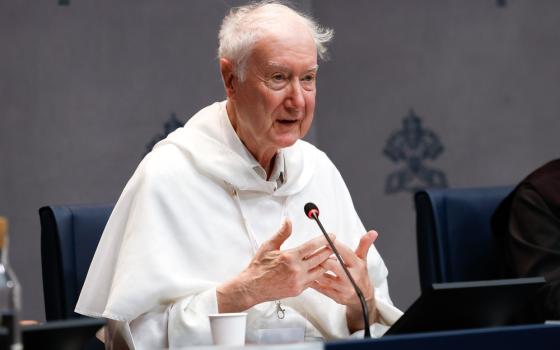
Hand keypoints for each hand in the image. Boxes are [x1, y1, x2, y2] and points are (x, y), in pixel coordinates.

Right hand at [217, 219, 333, 311]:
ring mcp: (298, 281)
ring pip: (319, 271)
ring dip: (326, 263)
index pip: (312, 246)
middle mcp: (296, 270)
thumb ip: (282, 233)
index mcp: (290, 257)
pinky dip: (317, 274)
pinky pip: (312, 280)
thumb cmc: (259, 268)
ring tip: (330, 257)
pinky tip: (319, 269)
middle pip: (319, 258)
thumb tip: (288, 221)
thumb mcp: (268, 246)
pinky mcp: (298, 290)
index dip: (324, 240)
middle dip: (329, 250)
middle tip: (333, 245)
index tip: (330, 236)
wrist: (252, 287)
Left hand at [311, 230, 378, 332]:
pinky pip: (322, 289)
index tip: (326, 239)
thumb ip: (364, 245)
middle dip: (322, 259)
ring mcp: (344, 289)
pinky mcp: (337, 297)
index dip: (335, 245)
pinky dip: (313, 282)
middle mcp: (351, 278)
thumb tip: (373, 232)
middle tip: (313, 253)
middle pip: (333, 266)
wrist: (363, 298)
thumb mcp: (363, 259)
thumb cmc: (360, 274)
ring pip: (325, 278)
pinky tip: (306, 276)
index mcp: (357, 266)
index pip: (346, 253)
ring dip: (315, 270)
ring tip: (307, 263)